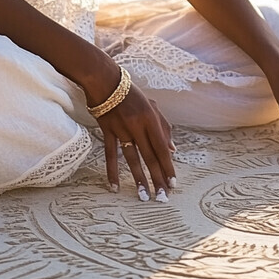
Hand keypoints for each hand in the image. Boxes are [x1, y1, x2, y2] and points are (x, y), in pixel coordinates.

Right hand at [95, 83, 175, 201]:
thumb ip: (164, 127)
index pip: (162, 148)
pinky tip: (115, 187)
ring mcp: (122, 129)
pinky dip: (112, 171)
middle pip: (150, 156)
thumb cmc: (131, 93)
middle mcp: (138, 125)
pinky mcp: (107, 131)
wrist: (105, 80)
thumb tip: (173, 149)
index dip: (168, 167)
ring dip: (139, 179)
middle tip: (162, 197)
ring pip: (132, 158)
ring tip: (144, 196)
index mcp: (151, 119)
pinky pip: (111, 155)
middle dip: (157, 178)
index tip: (173, 184)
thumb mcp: (152, 106)